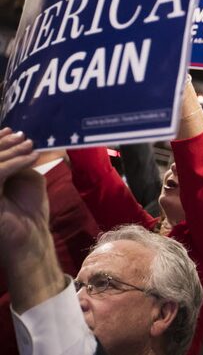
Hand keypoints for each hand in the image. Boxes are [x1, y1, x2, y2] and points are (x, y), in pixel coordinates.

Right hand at [0, 129, 43, 255]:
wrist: (31, 239)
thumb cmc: (29, 212)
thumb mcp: (24, 179)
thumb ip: (17, 161)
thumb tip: (19, 139)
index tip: (10, 130)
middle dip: (2, 143)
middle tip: (21, 136)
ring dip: (10, 150)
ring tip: (29, 145)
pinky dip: (15, 162)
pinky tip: (32, 157)